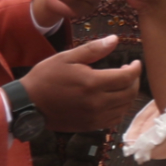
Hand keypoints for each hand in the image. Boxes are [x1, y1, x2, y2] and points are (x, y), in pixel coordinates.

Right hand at [25, 37, 145, 131]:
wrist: (28, 103)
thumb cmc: (46, 77)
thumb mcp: (67, 57)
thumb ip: (93, 49)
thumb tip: (115, 39)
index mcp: (92, 83)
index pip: (127, 77)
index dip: (136, 69)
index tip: (135, 62)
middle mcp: (97, 103)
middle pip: (130, 93)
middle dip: (134, 81)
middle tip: (129, 72)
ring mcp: (94, 117)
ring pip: (124, 108)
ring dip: (128, 95)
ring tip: (122, 84)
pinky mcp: (90, 126)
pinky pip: (114, 120)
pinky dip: (120, 109)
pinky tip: (114, 100)